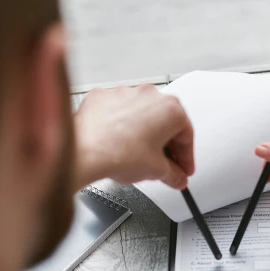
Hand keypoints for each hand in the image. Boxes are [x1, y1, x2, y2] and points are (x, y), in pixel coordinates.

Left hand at [74, 85, 194, 189]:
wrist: (82, 151)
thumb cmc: (118, 154)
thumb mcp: (156, 171)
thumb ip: (174, 175)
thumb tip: (176, 177)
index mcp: (171, 109)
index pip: (186, 136)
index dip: (186, 157)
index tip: (183, 169)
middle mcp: (149, 95)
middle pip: (165, 122)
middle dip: (165, 145)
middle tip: (164, 165)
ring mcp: (125, 93)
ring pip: (141, 115)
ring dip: (143, 134)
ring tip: (137, 155)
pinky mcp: (104, 96)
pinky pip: (118, 112)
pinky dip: (120, 126)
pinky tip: (118, 143)